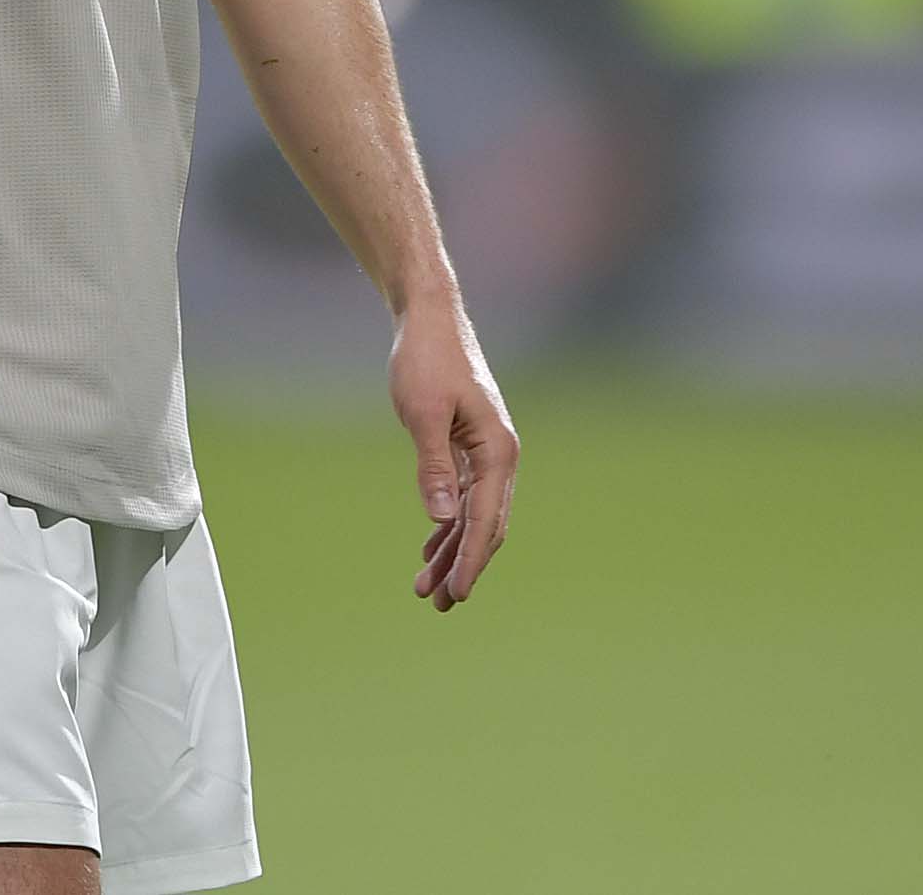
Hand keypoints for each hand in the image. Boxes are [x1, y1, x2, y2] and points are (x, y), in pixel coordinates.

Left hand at [391, 292, 518, 610]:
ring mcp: (486, 452)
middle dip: (464, 565)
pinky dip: (449, 525)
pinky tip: (432, 548)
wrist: (430, 319)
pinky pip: (465, 497)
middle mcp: (499, 456)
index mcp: (497, 451)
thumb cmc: (426, 360)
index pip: (486, 520)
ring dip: (454, 551)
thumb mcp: (422, 413)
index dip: (471, 560)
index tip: (456, 594)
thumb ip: (433, 466)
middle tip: (438, 603)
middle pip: (486, 525)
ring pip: (474, 515)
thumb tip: (441, 519)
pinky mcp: (470, 446)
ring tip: (428, 588)